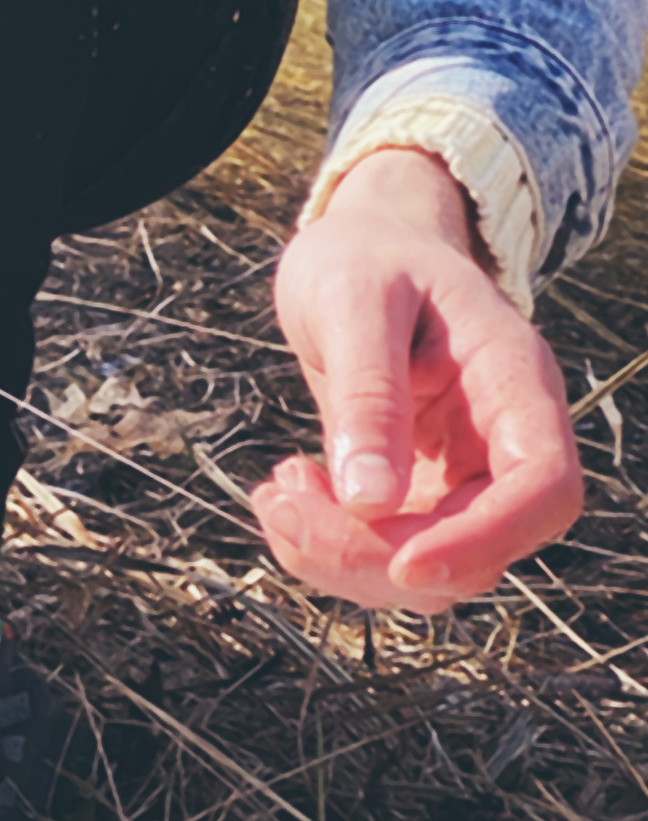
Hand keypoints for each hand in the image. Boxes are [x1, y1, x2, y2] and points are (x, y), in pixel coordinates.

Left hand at [253, 146, 579, 612]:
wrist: (362, 250)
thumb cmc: (366, 257)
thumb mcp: (352, 300)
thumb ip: (367, 394)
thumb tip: (372, 501)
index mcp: (514, 379)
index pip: (543, 485)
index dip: (484, 539)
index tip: (403, 563)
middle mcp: (503, 437)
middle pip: (483, 546)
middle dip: (379, 555)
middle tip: (283, 503)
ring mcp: (466, 473)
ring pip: (432, 570)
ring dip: (343, 558)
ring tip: (278, 493)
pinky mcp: (422, 493)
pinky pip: (388, 553)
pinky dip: (329, 546)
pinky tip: (288, 492)